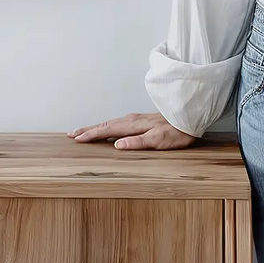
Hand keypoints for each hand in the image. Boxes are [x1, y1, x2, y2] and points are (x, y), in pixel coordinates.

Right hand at [67, 112, 195, 149]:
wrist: (191, 117)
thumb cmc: (178, 132)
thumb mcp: (159, 141)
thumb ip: (138, 142)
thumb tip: (117, 145)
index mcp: (133, 125)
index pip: (107, 130)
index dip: (91, 135)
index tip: (77, 138)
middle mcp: (132, 120)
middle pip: (105, 124)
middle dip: (88, 129)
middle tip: (72, 134)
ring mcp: (137, 119)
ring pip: (111, 123)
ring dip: (96, 127)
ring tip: (85, 131)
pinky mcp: (142, 120)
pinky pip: (118, 122)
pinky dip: (108, 126)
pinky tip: (108, 129)